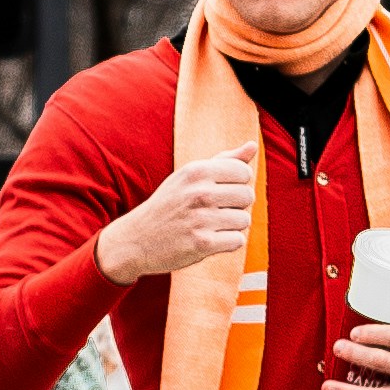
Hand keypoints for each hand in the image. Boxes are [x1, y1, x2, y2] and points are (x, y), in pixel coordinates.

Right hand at [94, 147, 256, 286]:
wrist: (136, 239)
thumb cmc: (169, 204)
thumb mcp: (189, 176)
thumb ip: (224, 160)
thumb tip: (253, 145)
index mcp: (196, 171)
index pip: (243, 172)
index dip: (237, 183)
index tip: (220, 191)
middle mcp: (199, 192)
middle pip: (248, 195)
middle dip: (237, 205)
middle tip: (215, 211)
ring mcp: (200, 219)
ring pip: (244, 220)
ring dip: (232, 226)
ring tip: (211, 226)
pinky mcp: (202, 244)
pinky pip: (237, 241)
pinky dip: (228, 243)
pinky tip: (210, 239)